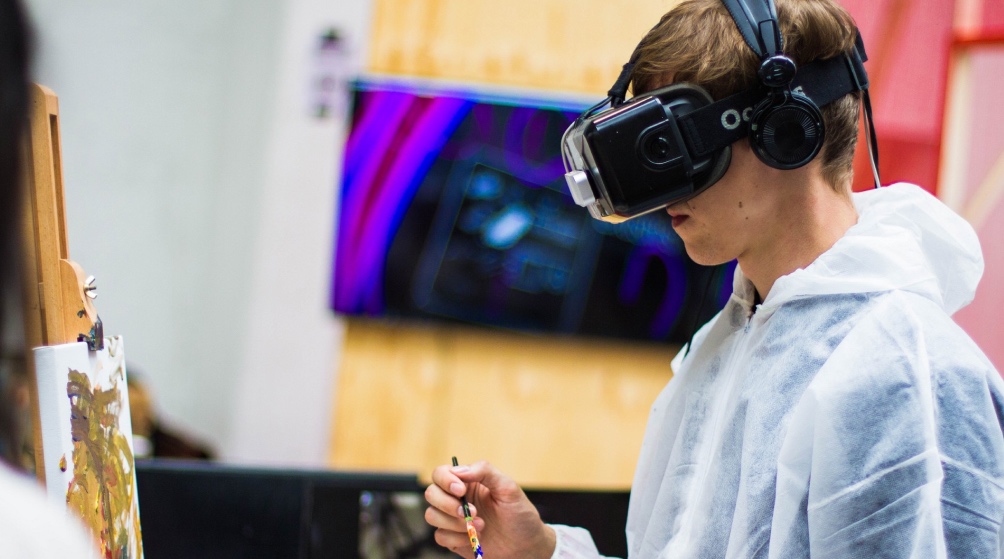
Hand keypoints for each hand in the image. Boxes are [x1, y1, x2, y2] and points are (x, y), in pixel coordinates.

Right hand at [425, 460, 555, 558]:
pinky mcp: (454, 539)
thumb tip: (459, 470)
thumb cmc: (520, 515)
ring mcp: (454, 519)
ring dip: (454, 522)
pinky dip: (456, 538)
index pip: (441, 473)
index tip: (461, 491)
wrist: (526, 546)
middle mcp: (457, 499)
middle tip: (472, 512)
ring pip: (432, 515)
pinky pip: (440, 536)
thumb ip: (485, 471)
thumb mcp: (508, 488)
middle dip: (448, 504)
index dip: (445, 480)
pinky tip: (474, 538)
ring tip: (480, 526)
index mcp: (468, 482)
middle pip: (431, 493)